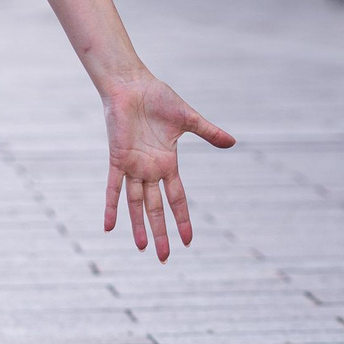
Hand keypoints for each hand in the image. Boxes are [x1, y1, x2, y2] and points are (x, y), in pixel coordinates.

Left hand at [100, 76, 235, 259]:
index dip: (182, 219)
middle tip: (164, 258)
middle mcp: (150, 170)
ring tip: (143, 248)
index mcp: (167, 163)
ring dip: (139, 226)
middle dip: (161, 233)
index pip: (177, 198)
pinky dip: (111, 207)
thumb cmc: (158, 98)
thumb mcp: (188, 119)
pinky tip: (109, 227)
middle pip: (156, 208)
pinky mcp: (118, 159)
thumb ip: (208, 133)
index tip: (188, 241)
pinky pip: (113, 188)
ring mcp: (133, 166)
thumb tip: (233, 142)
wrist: (131, 85)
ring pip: (136, 204)